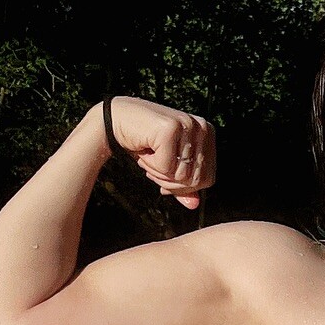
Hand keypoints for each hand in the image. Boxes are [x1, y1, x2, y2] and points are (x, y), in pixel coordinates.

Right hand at [104, 97, 215, 211]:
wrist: (116, 119)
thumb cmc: (146, 142)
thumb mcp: (169, 166)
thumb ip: (183, 186)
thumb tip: (193, 205)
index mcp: (208, 134)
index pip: (209, 178)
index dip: (185, 188)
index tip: (166, 181)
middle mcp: (202, 127)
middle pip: (197, 180)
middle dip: (171, 183)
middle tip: (154, 169)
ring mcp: (188, 126)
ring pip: (182, 175)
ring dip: (158, 173)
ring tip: (149, 156)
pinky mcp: (171, 128)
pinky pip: (166, 167)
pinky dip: (151, 165)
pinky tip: (144, 150)